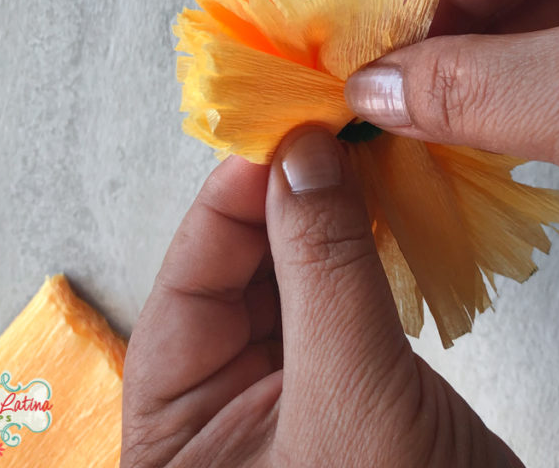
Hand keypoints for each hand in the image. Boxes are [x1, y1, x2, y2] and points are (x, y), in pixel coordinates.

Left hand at [121, 129, 522, 466]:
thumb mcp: (347, 401)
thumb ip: (322, 270)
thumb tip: (300, 154)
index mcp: (177, 430)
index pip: (186, 284)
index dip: (230, 201)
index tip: (281, 134)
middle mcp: (220, 409)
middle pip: (237, 269)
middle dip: (281, 197)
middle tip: (327, 128)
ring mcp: (288, 393)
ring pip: (293, 272)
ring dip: (325, 211)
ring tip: (356, 150)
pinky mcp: (350, 384)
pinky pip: (342, 293)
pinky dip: (361, 243)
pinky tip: (381, 199)